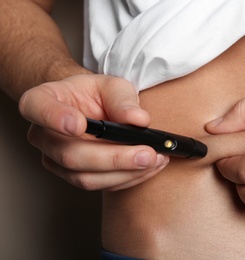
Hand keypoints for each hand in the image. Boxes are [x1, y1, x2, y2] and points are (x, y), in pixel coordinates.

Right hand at [19, 74, 168, 190]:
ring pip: (86, 178)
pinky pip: (101, 185)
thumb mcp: (112, 86)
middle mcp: (43, 135)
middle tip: (146, 153)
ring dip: (126, 172)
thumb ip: (122, 99)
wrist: (92, 109)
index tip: (79, 124)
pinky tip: (150, 167)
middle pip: (71, 155)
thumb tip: (139, 120)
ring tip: (155, 159)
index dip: (55, 118)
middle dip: (114, 158)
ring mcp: (56, 160)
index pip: (37, 108)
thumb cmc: (97, 94)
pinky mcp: (75, 176)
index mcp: (42, 101)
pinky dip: (129, 178)